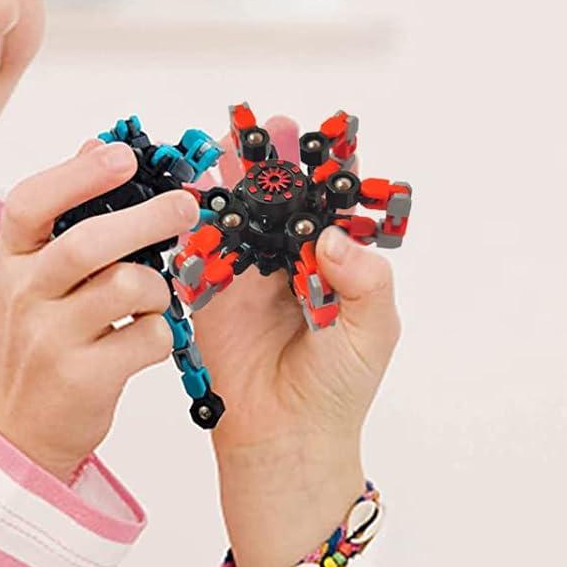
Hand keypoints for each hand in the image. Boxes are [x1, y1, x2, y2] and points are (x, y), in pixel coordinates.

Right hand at [0, 139, 198, 482]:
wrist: (14, 430)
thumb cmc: (36, 340)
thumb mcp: (33, 274)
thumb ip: (63, 215)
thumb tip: (98, 145)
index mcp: (11, 258)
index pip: (31, 203)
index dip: (79, 174)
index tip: (124, 155)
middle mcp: (23, 294)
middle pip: (88, 242)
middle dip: (147, 218)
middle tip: (186, 207)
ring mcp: (50, 339)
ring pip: (128, 288)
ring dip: (158, 288)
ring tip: (153, 299)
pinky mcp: (82, 378)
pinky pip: (147, 338)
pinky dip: (161, 334)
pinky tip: (144, 341)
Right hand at [190, 114, 400, 566]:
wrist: (284, 439)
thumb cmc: (337, 390)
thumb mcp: (371, 332)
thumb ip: (365, 281)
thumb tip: (333, 236)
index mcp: (333, 266)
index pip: (330, 207)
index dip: (325, 170)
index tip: (323, 134)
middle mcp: (289, 263)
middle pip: (280, 200)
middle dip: (275, 162)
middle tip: (270, 127)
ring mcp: (247, 277)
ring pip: (240, 216)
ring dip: (235, 180)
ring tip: (233, 143)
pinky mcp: (208, 295)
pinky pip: (201, 251)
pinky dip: (196, 221)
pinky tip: (195, 192)